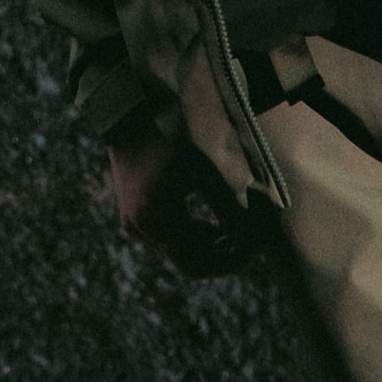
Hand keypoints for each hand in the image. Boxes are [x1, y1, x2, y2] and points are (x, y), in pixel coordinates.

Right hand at [104, 118, 252, 273]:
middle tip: (249, 249)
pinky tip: (216, 227)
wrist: (129, 117)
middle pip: (186, 260)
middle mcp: (140, 227)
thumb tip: (252, 233)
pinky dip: (192, 236)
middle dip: (219, 257)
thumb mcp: (202, 169)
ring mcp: (134, 224)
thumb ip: (226, 203)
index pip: (194, 262)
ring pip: (177, 251)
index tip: (251, 256)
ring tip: (237, 236)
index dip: (225, 264)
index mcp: (155, 217)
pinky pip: (167, 238)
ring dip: (207, 247)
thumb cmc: (170, 136)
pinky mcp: (134, 217)